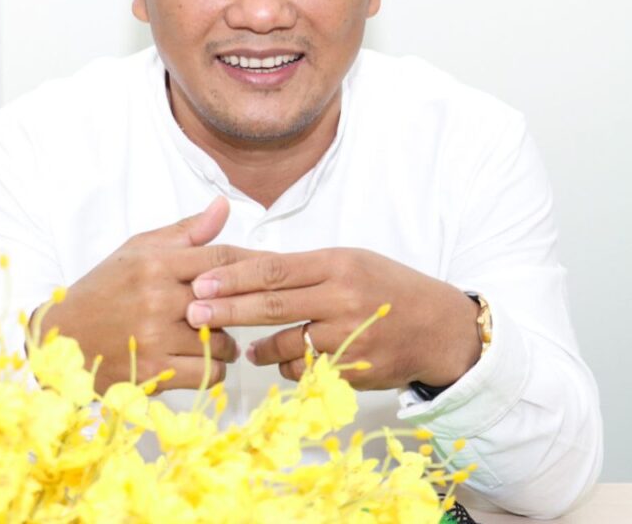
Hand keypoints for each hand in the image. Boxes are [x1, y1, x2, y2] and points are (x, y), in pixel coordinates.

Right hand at [41, 197, 256, 392]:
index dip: (254, 264)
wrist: (63, 339)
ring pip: (222, 340)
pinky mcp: (154, 370)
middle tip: (243, 307)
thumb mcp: (139, 251)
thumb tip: (223, 206)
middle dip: (242, 305)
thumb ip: (186, 232)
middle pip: (228, 300)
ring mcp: (155, 336)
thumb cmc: (104, 291)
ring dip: (223, 340)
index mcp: (155, 262)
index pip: (221, 258)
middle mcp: (157, 297)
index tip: (273, 272)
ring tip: (206, 335)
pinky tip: (199, 358)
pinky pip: (210, 371)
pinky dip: (212, 367)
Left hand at [186, 248, 480, 389]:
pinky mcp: (353, 368)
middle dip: (227, 310)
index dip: (233, 278)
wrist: (438, 327)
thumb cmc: (386, 286)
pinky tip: (286, 361)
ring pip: (286, 344)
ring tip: (244, 348)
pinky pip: (306, 370)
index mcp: (336, 264)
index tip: (201, 283)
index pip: (273, 270)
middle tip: (194, 314)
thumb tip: (249, 273)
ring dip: (259, 347)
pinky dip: (290, 366)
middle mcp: (341, 297)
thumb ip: (303, 269)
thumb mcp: (349, 262)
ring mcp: (348, 335)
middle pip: (272, 305)